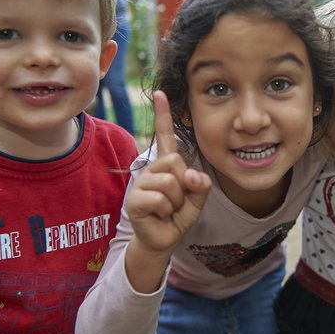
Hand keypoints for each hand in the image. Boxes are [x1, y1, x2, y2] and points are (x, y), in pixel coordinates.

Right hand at [124, 91, 210, 291]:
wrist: (163, 240)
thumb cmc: (178, 215)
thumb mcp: (197, 198)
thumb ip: (200, 184)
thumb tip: (192, 176)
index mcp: (167, 165)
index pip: (165, 136)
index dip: (163, 115)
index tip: (161, 93)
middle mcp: (151, 169)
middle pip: (175, 162)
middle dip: (184, 184)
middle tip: (178, 200)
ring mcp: (141, 183)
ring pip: (170, 182)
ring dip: (177, 200)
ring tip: (169, 209)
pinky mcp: (134, 200)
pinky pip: (160, 198)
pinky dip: (166, 210)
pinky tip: (159, 215)